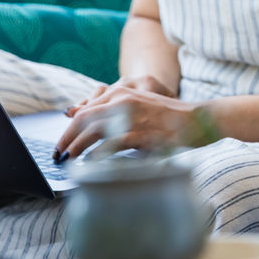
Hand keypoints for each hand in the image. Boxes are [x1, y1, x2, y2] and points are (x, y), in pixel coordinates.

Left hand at [54, 82, 201, 160]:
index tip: (62, 143)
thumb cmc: (171, 117)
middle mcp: (124, 101)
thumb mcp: (141, 108)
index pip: (85, 110)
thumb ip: (116, 112)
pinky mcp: (141, 133)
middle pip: (84, 119)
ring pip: (93, 132)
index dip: (69, 128)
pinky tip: (91, 164)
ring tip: (68, 161)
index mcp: (123, 93)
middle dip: (66, 139)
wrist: (201, 118)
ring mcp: (132, 117)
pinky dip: (97, 155)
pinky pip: (111, 145)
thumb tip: (86, 121)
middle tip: (58, 155)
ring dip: (77, 148)